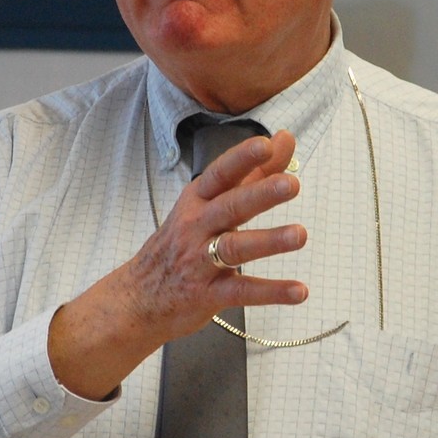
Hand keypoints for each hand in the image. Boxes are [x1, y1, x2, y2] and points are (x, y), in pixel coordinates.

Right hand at [48, 129, 308, 398]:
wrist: (137, 298)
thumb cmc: (180, 245)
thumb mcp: (207, 205)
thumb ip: (252, 174)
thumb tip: (284, 139)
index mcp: (197, 200)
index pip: (220, 174)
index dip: (242, 158)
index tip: (267, 144)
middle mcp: (196, 227)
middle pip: (230, 206)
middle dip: (260, 194)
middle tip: (292, 184)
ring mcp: (199, 261)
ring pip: (235, 248)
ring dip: (268, 241)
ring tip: (300, 235)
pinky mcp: (207, 294)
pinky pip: (242, 291)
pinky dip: (271, 292)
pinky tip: (300, 291)